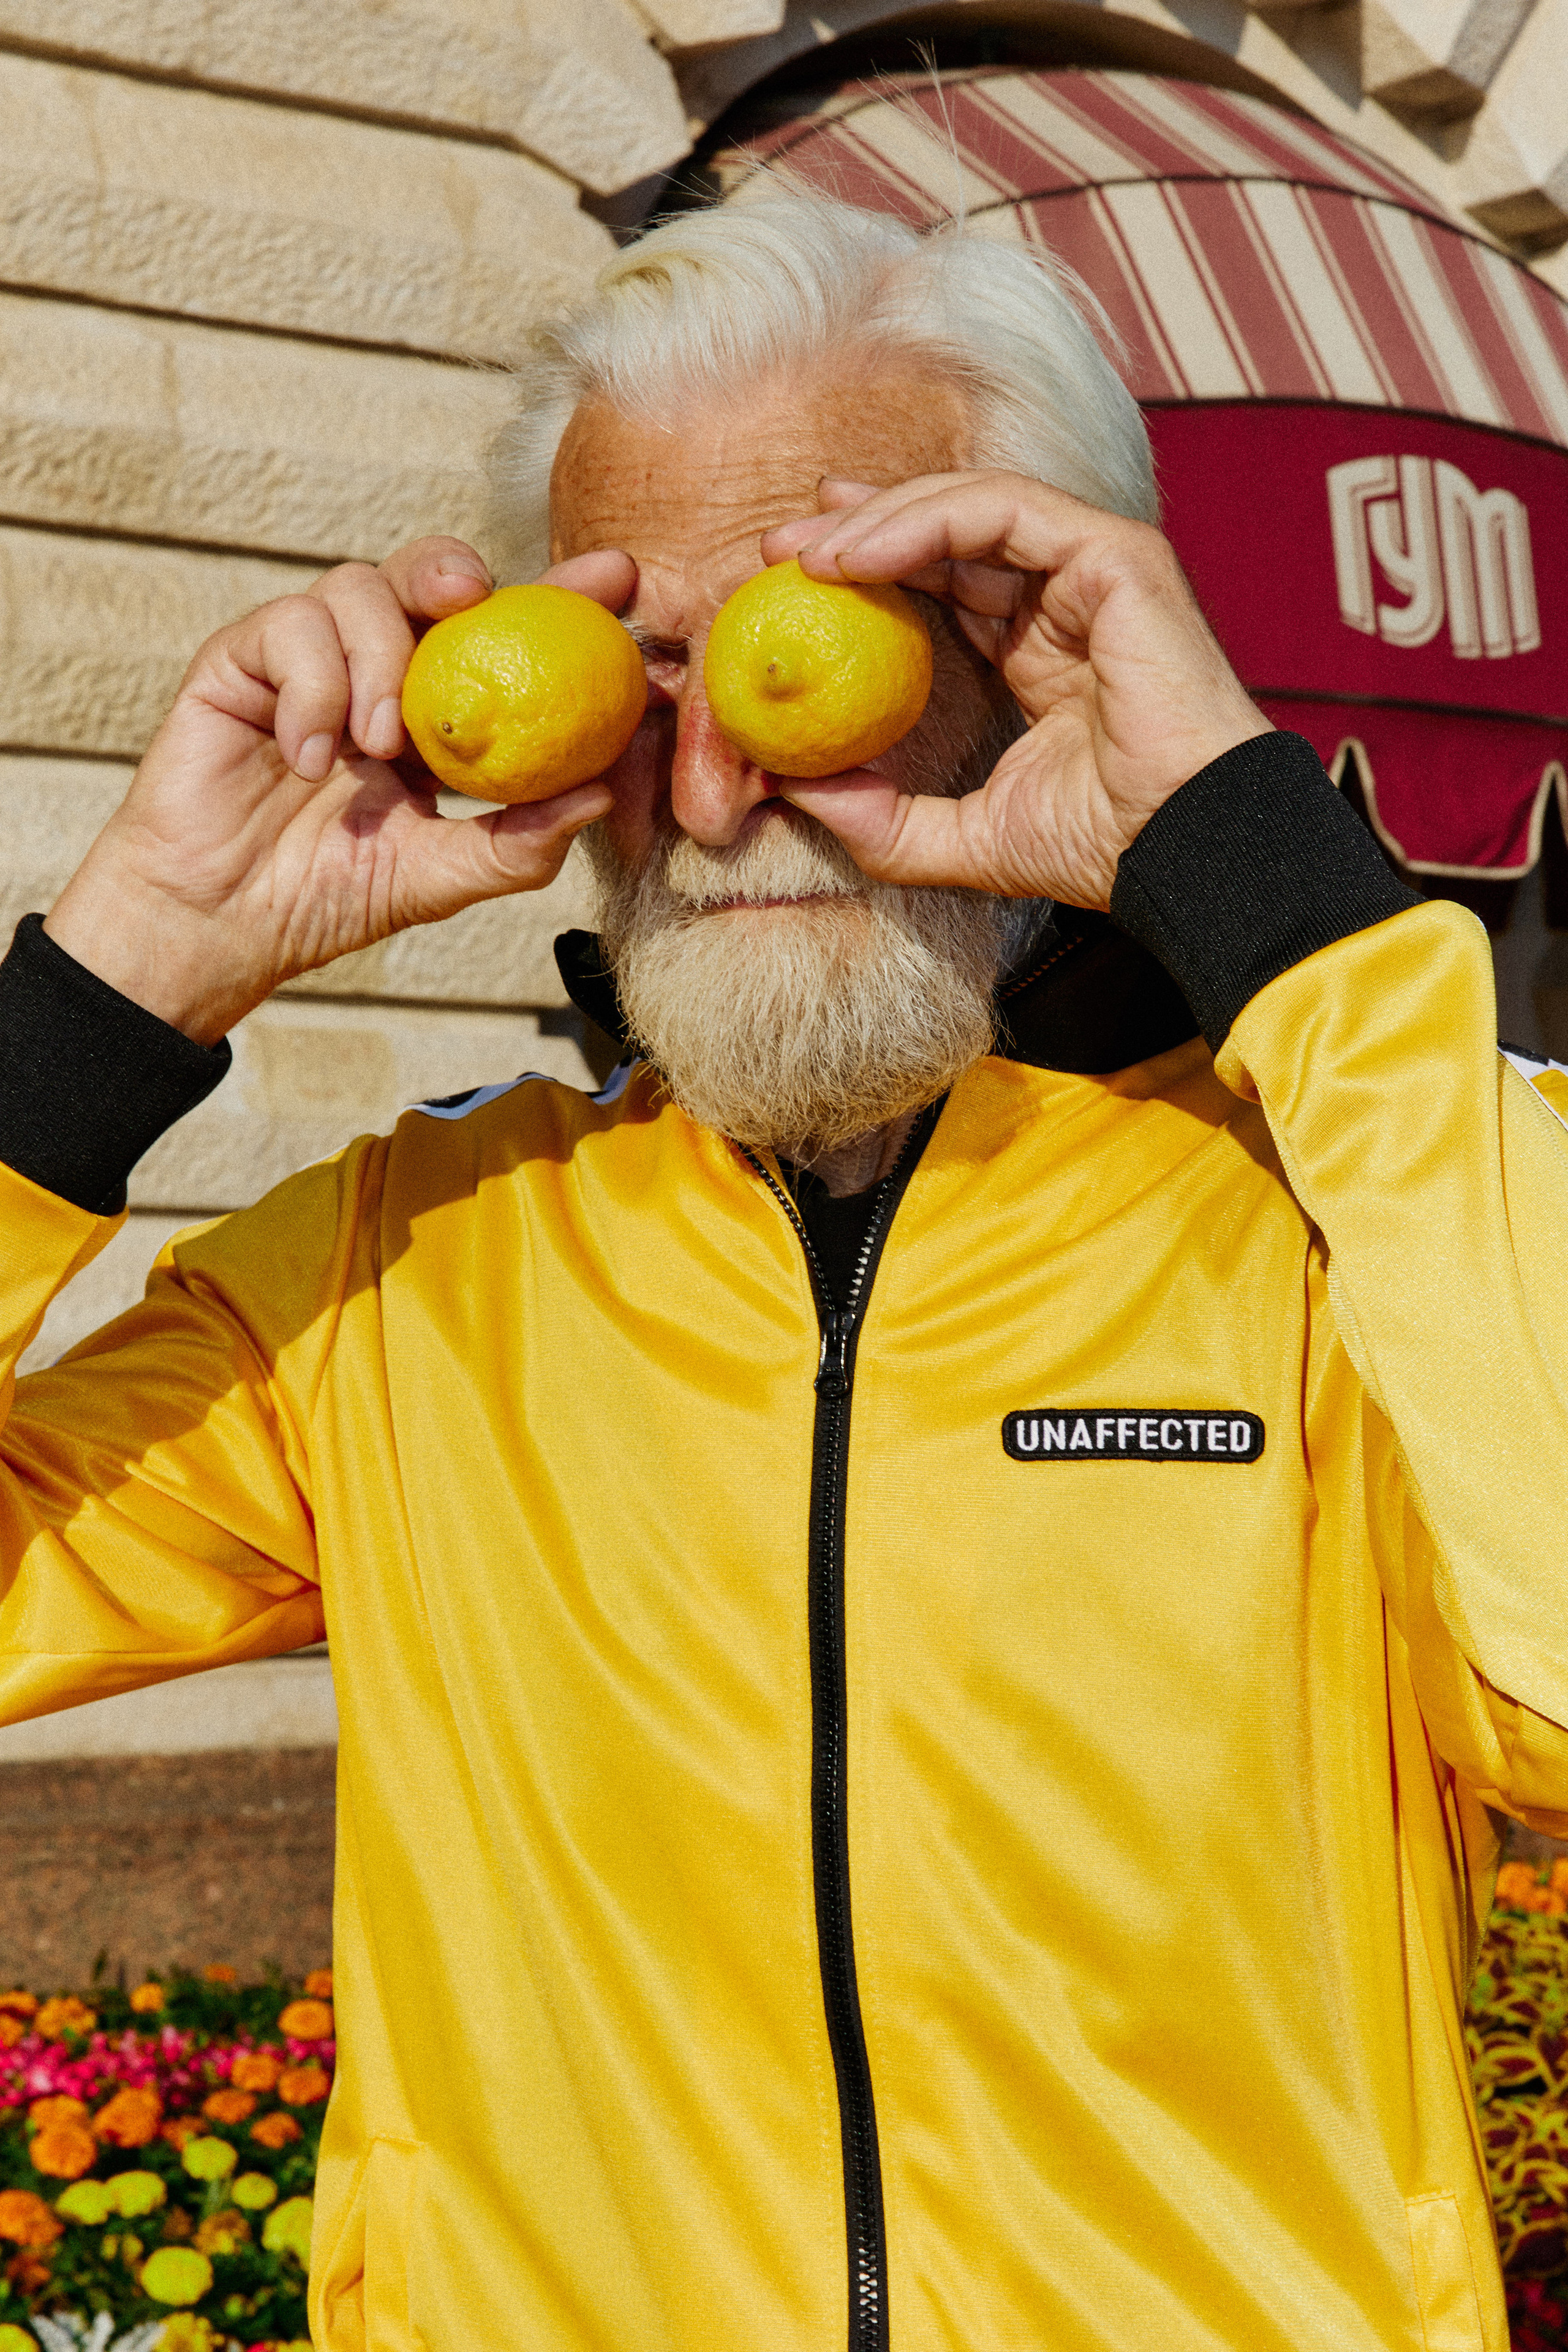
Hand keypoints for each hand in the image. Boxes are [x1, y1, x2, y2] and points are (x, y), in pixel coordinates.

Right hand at [44, 539, 635, 1042]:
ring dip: (379, 659)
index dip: (561, 597)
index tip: (620, 579)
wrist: (222, 922)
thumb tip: (601, 795)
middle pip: (429, 574)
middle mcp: (379, 668)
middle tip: (474, 594)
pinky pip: (289, 629)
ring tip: (377, 747)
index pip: (506, 635)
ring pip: (358, 587)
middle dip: (458, 569)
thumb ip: (516, 844)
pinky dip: (312, 690)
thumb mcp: (439, 877)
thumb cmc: (328, 898)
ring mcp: (310, 657)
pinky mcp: (242, 660)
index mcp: (437, 709)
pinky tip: (311, 758)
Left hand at [761, 473, 1269, 909]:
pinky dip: (922, 521)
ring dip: (878, 519)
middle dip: (858, 527)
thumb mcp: (963, 839)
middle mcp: (1069, 599)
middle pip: (950, 530)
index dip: (872, 570)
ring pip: (970, 504)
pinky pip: (999, 510)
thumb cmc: (1101, 848)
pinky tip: (857, 557)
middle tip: (779, 550)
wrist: (1182, 848)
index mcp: (1043, 650)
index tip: (796, 584)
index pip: (948, 582)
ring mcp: (1096, 568)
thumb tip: (793, 791)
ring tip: (806, 555)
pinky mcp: (1114, 554)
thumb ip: (883, 821)